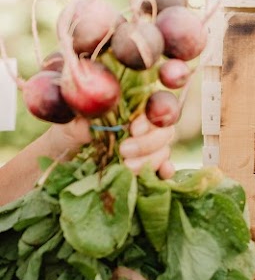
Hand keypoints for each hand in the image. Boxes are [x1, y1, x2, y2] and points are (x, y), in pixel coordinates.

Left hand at [43, 113, 174, 177]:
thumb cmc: (67, 135)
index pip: (152, 105)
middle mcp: (141, 124)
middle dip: (148, 143)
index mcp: (126, 106)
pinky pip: (166, 166)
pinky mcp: (147, 166)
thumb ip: (87, 120)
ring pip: (165, 148)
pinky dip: (166, 170)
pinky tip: (162, 174)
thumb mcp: (70, 125)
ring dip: (151, 159)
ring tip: (127, 168)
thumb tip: (101, 116)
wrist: (63, 161)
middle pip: (163, 129)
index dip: (149, 117)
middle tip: (124, 151)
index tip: (134, 129)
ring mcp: (147, 146)